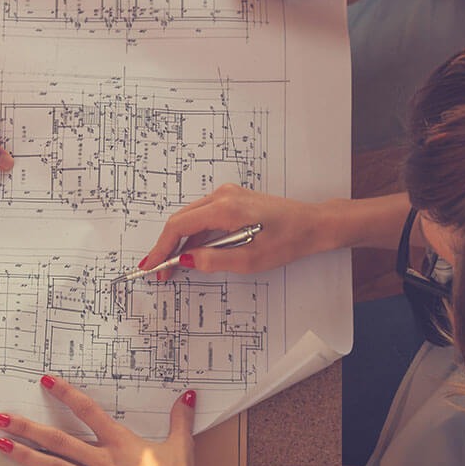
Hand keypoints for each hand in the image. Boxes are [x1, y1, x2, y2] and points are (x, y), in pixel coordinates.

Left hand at [0, 376, 212, 465]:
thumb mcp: (179, 443)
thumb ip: (179, 418)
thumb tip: (187, 395)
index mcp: (119, 441)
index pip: (87, 411)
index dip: (66, 394)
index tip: (47, 381)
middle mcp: (102, 460)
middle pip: (58, 440)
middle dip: (28, 428)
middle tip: (4, 418)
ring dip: (25, 455)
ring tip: (2, 445)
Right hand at [140, 184, 339, 276]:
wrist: (312, 225)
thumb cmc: (288, 240)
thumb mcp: (249, 259)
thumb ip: (213, 260)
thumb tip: (186, 260)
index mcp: (225, 208)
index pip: (179, 226)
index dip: (162, 248)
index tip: (152, 265)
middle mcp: (223, 196)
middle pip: (181, 220)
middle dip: (167, 246)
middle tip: (160, 270)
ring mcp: (227, 195)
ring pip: (191, 218)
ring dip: (180, 242)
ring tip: (173, 266)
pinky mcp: (233, 200)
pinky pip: (203, 216)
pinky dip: (194, 235)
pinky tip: (193, 252)